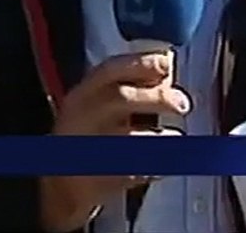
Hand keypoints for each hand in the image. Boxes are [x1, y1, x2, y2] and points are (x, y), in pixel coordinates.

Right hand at [39, 51, 190, 232]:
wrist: (63, 181)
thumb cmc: (88, 133)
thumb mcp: (95, 102)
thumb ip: (127, 84)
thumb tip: (167, 71)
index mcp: (83, 94)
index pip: (110, 70)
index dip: (141, 63)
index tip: (166, 64)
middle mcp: (83, 118)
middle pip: (121, 98)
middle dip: (157, 97)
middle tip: (182, 103)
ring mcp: (91, 150)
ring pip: (131, 139)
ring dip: (161, 136)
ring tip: (175, 135)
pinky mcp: (102, 180)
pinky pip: (138, 169)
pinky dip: (158, 164)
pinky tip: (165, 160)